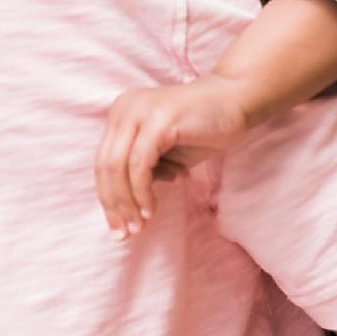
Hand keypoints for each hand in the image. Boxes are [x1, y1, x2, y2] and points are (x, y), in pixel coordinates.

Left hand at [94, 73, 257, 240]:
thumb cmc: (198, 130)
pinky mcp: (159, 119)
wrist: (233, 101)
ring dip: (128, 203)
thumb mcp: (164, 155)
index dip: (108, 199)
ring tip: (141, 225)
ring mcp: (141, 110)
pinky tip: (152, 209)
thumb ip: (143, 173)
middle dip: (114, 205)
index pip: (103, 163)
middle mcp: (125, 107)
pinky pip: (140, 163)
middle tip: (127, 234)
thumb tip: (126, 212)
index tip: (119, 230)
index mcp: (121, 113)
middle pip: (105, 166)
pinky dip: (142, 191)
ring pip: (118, 166)